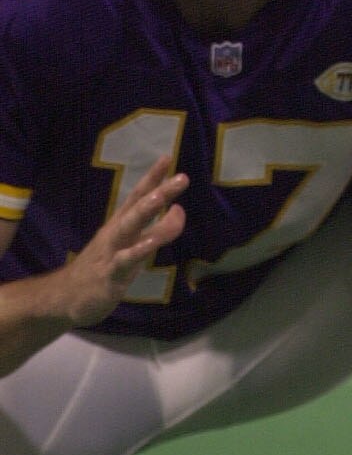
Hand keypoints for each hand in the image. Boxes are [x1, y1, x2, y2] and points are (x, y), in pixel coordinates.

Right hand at [58, 154, 187, 328]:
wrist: (65, 297)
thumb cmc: (101, 268)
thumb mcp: (128, 245)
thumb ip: (153, 229)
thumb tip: (178, 211)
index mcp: (120, 224)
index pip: (138, 196)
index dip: (152, 177)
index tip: (168, 157)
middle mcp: (117, 233)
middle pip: (139, 207)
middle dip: (160, 191)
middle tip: (182, 177)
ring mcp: (112, 252)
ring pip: (130, 227)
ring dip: (146, 211)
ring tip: (162, 197)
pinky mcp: (110, 275)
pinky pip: (124, 260)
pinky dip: (137, 251)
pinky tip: (151, 242)